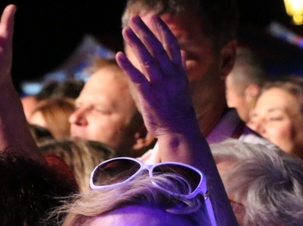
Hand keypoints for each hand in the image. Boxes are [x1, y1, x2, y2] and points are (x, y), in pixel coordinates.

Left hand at [116, 14, 199, 139]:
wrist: (180, 131)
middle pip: (157, 47)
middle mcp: (170, 75)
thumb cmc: (179, 111)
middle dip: (145, 31)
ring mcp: (160, 85)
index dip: (161, 29)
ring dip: (136, 43)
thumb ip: (180, 68)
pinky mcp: (149, 96)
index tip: (153, 17)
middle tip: (135, 19)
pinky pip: (136, 78)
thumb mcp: (183, 86)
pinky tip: (119, 56)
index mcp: (179, 71)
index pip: (171, 44)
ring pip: (147, 58)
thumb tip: (182, 52)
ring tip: (126, 30)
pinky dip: (128, 66)